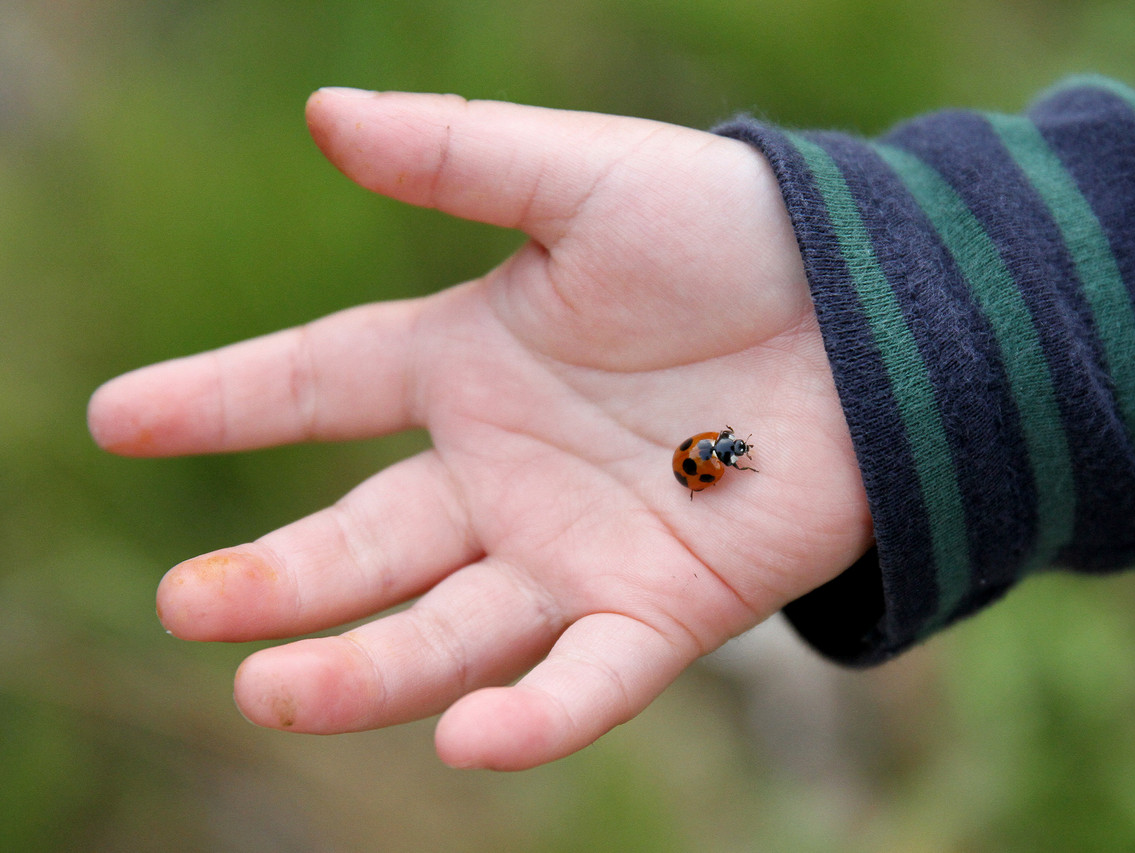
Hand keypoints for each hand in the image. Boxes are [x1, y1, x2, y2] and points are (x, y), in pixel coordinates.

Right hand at [88, 89, 869, 769]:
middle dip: (275, 576)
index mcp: (471, 361)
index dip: (218, 400)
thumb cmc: (734, 234)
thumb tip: (321, 113)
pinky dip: (531, 717)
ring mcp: (577, 548)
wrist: (881, 312)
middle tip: (190, 605)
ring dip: (365, 669)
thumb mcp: (588, 179)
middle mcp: (504, 470)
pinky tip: (468, 740)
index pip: (318, 383)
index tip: (115, 420)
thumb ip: (461, 156)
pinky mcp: (665, 607)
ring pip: (450, 629)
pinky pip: (588, 679)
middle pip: (365, 536)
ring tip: (269, 690)